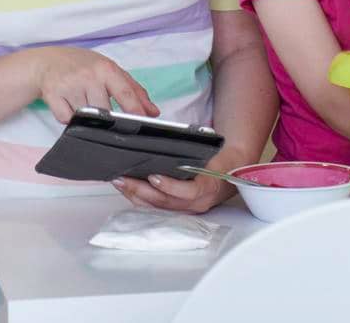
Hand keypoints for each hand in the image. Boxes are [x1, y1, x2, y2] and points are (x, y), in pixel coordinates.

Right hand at [30, 47, 157, 123]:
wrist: (48, 61)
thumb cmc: (84, 66)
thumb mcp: (110, 70)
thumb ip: (135, 91)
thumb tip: (153, 112)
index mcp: (106, 69)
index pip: (125, 92)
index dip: (135, 110)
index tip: (143, 122)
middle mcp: (88, 76)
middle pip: (105, 111)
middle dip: (105, 116)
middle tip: (100, 107)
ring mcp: (69, 85)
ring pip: (85, 117)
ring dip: (86, 116)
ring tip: (82, 99)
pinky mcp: (52, 95)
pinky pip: (67, 119)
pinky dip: (69, 117)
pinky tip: (69, 103)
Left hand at [112, 148, 248, 213]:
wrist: (230, 176)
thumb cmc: (219, 161)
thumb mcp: (213, 153)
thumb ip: (196, 150)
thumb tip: (172, 139)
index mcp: (208, 187)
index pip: (189, 192)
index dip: (170, 186)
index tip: (154, 177)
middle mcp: (196, 203)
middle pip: (165, 202)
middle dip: (141, 190)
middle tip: (123, 178)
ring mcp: (186, 210)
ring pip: (156, 207)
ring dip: (135, 195)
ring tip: (119, 181)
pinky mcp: (176, 210)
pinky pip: (155, 207)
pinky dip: (139, 198)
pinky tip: (127, 188)